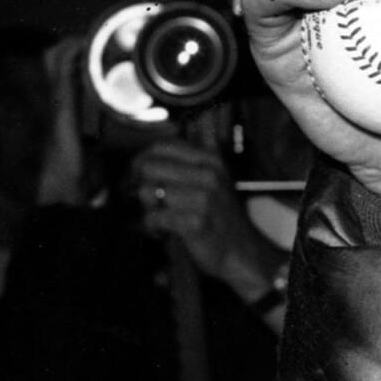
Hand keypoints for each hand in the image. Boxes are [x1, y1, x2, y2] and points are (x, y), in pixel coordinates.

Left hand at [132, 138, 282, 298]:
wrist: (240, 249)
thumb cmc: (220, 214)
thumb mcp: (217, 177)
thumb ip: (201, 152)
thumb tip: (185, 130)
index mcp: (210, 159)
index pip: (160, 146)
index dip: (142, 160)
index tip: (140, 176)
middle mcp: (208, 174)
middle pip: (148, 167)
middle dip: (139, 184)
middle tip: (147, 200)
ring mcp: (203, 198)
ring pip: (147, 192)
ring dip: (146, 207)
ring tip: (160, 215)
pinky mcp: (195, 222)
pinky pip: (153, 217)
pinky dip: (152, 226)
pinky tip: (164, 229)